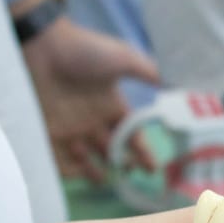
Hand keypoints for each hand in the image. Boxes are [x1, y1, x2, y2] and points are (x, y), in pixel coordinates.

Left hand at [19, 1, 159, 181]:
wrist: (42, 43)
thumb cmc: (85, 50)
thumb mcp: (124, 59)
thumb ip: (150, 74)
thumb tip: (181, 88)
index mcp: (112, 105)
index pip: (131, 135)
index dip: (142, 152)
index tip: (152, 169)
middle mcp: (93, 119)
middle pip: (111, 150)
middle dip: (122, 164)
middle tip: (129, 172)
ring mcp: (70, 125)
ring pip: (85, 158)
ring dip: (95, 171)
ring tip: (104, 178)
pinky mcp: (48, 129)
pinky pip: (57, 157)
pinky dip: (68, 170)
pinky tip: (80, 174)